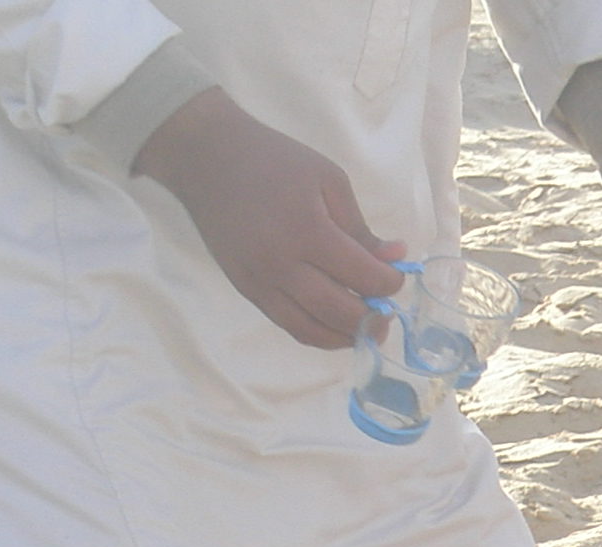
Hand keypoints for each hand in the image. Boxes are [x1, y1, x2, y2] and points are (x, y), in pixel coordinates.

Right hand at [134, 89, 400, 346]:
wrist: (205, 155)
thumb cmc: (274, 160)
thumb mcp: (329, 181)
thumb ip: (361, 228)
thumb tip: (396, 258)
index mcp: (307, 231)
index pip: (364, 278)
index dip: (390, 283)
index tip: (395, 274)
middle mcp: (280, 263)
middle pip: (340, 314)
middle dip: (373, 319)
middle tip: (386, 311)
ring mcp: (258, 280)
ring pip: (312, 330)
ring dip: (346, 336)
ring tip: (366, 326)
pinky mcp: (244, 287)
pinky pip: (288, 324)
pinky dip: (317, 332)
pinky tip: (334, 323)